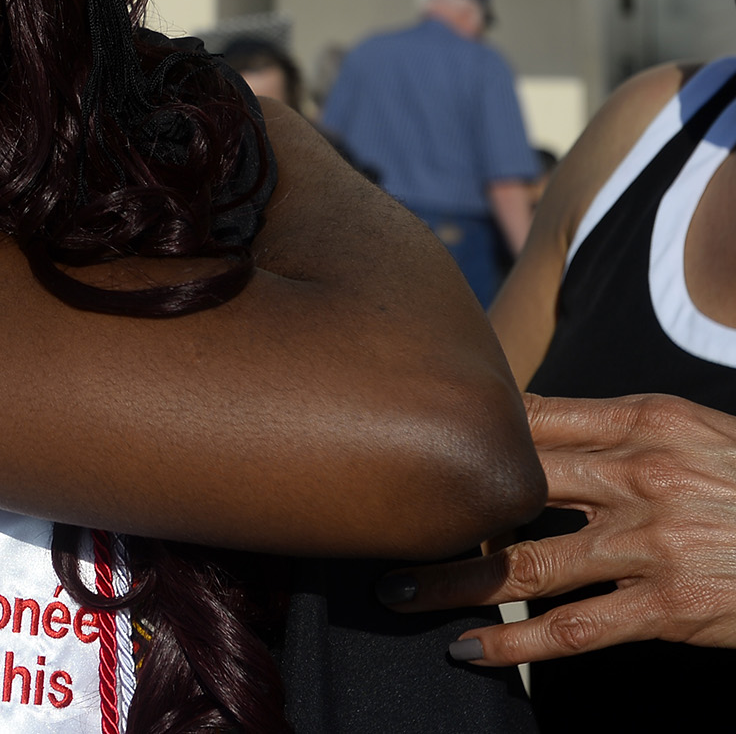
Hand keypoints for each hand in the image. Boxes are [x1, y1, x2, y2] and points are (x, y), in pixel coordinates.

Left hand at [383, 393, 735, 662]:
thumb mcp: (697, 434)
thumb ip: (620, 431)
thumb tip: (534, 429)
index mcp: (645, 420)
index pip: (528, 417)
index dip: (459, 430)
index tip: (401, 437)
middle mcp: (642, 474)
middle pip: (508, 484)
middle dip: (434, 506)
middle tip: (372, 521)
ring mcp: (655, 542)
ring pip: (524, 563)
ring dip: (451, 583)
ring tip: (398, 593)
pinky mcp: (672, 607)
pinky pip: (574, 630)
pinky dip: (514, 642)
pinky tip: (469, 650)